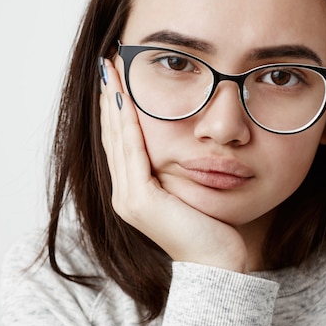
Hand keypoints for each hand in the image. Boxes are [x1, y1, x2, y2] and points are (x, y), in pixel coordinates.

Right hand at [99, 58, 249, 272]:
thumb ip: (178, 166)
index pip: (120, 139)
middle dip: (109, 96)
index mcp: (134, 190)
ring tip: (110, 71)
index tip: (116, 76)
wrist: (218, 262)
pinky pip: (132, 153)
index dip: (115, 107)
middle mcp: (124, 193)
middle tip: (108, 63)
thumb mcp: (190, 187)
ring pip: (118, 139)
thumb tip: (185, 137)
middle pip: (112, 135)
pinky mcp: (139, 200)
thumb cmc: (211, 226)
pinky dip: (128, 123)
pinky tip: (126, 99)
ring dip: (113, 102)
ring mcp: (128, 198)